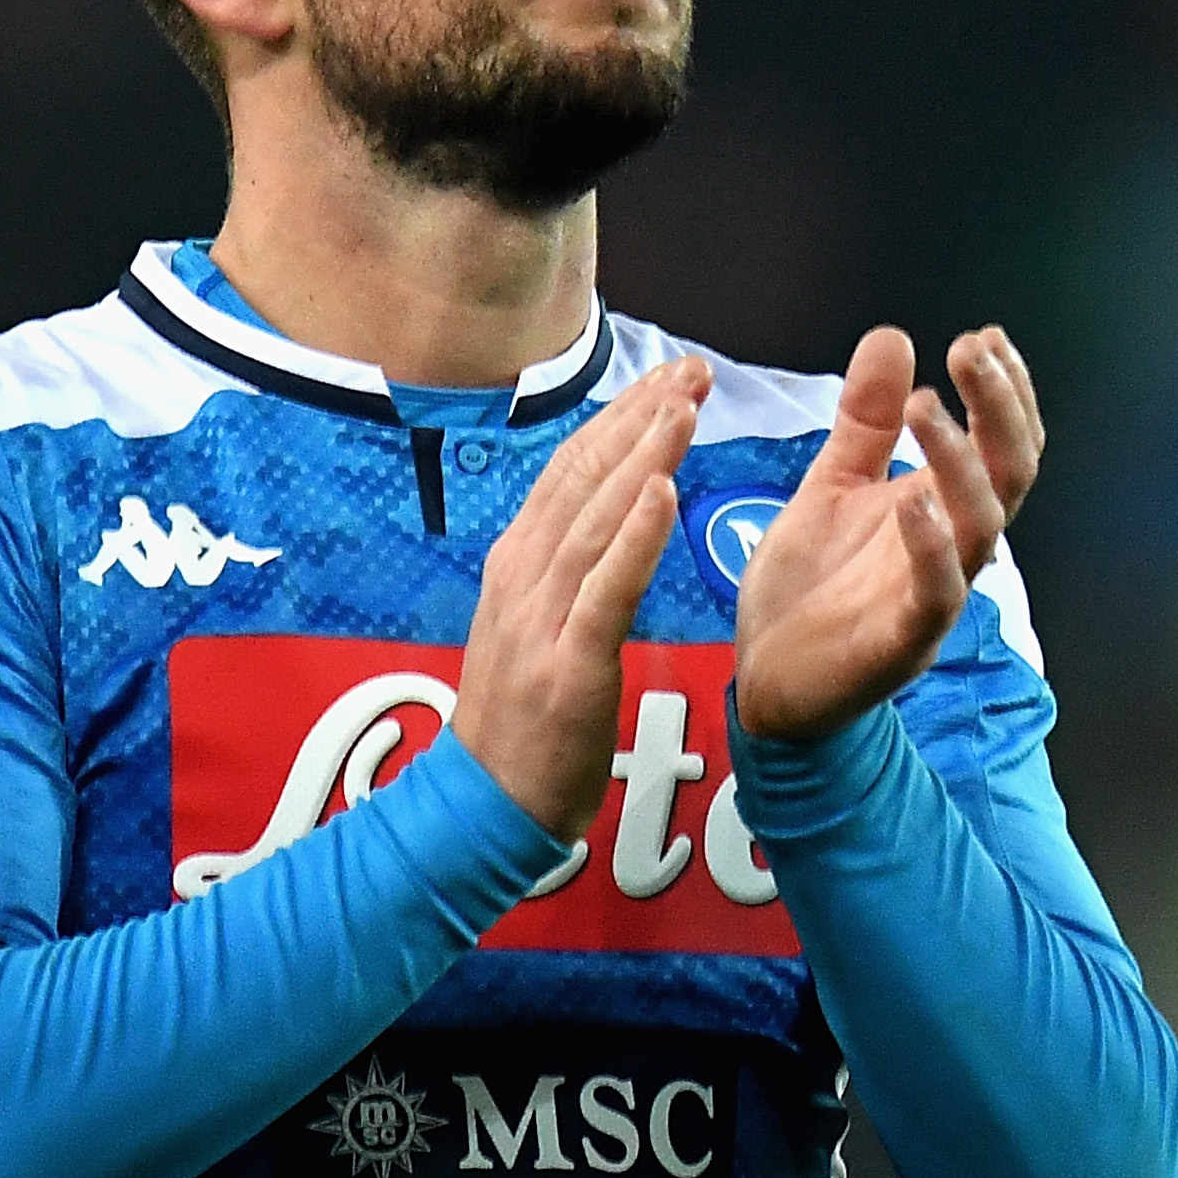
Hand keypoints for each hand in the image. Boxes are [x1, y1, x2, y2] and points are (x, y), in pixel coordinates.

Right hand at [451, 358, 705, 837]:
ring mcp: (540, 619)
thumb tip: (601, 512)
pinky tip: (661, 494)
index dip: (621, 419)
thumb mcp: (531, 626)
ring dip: (643, 457)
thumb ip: (561, 569)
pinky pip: (605, 590)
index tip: (670, 379)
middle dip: (641, 418)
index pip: (572, 471)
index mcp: (517, 564)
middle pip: (585, 478)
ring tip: (684, 406)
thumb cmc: (520, 721)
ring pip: (597, 520)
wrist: (482, 808)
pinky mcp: (567, 664)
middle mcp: (523, 577)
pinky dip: (634, 538)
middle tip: (694, 370)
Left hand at [732, 325, 1044, 744]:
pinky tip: (912, 498)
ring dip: (962, 461)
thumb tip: (894, 336)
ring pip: (983, 523)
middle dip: (1001, 407)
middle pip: (1011, 470)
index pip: (1002, 441)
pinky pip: (937, 591)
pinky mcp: (904, 641)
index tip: (982, 336)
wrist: (765, 682)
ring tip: (929, 407)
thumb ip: (865, 421)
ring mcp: (935, 593)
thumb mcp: (829, 486)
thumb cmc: (807, 589)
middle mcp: (952, 545)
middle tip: (972, 350)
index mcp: (939, 506)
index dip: (1005, 390)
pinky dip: (931, 544)